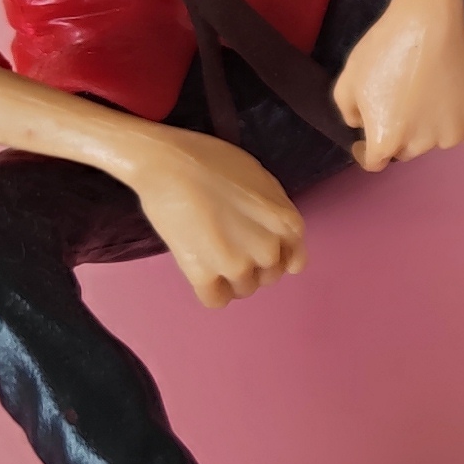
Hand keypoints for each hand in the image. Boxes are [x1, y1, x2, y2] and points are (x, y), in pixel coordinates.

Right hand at [123, 127, 308, 307]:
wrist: (169, 164)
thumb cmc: (215, 162)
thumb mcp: (265, 182)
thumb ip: (281, 215)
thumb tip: (288, 244)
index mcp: (288, 223)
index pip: (294, 261)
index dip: (275, 256)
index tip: (258, 248)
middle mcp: (269, 248)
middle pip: (268, 276)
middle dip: (254, 265)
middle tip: (229, 245)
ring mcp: (237, 264)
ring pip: (244, 290)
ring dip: (231, 279)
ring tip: (212, 255)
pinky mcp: (203, 274)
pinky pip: (216, 301)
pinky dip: (211, 291)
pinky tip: (201, 273)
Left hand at [331, 0, 463, 171]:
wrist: (429, 23)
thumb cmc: (384, 49)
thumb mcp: (347, 80)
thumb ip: (348, 113)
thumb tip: (364, 125)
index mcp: (386, 140)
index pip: (374, 163)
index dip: (366, 150)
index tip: (367, 135)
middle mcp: (420, 146)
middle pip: (405, 151)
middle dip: (398, 135)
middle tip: (399, 104)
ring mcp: (451, 135)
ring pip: (434, 141)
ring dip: (427, 128)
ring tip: (425, 97)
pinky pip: (461, 132)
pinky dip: (453, 121)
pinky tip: (446, 97)